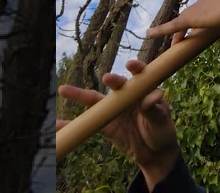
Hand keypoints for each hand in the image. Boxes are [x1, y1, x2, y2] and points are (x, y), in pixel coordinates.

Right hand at [56, 59, 180, 182]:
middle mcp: (127, 96)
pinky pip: (89, 124)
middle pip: (116, 85)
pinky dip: (73, 125)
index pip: (140, 75)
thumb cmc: (162, 130)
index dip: (136, 68)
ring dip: (79, 95)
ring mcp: (114, 110)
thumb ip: (155, 108)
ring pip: (95, 100)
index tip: (132, 66)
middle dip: (111, 81)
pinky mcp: (106, 125)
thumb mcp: (161, 119)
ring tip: (63, 89)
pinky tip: (57, 125)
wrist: (155, 153)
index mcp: (143, 90)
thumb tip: (153, 95)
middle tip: (108, 78)